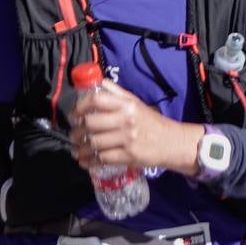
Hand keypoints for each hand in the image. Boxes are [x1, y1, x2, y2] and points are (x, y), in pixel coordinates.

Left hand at [69, 81, 201, 175]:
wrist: (171, 142)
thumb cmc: (151, 121)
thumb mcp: (135, 102)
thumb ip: (116, 92)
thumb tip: (97, 83)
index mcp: (126, 104)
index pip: (96, 100)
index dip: (80, 107)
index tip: (75, 115)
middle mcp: (126, 119)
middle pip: (91, 123)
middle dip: (77, 131)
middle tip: (75, 134)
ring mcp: (127, 139)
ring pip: (94, 143)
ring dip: (80, 148)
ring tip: (77, 150)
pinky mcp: (129, 156)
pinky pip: (102, 159)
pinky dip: (90, 161)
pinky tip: (85, 161)